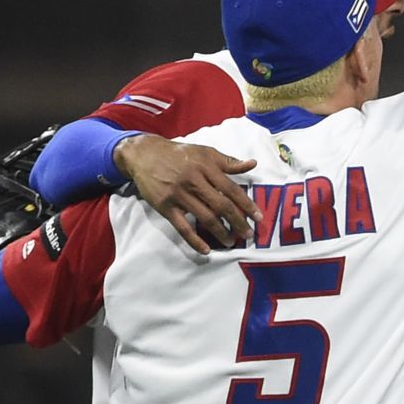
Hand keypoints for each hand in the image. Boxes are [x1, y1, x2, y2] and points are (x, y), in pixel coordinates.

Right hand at [114, 135, 257, 254]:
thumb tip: (252, 164)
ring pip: (205, 218)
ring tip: (231, 242)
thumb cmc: (180, 154)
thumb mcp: (205, 152)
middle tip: (248, 235)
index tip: (258, 217)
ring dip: (220, 233)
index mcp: (207, 167)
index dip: (246, 204)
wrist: (145, 154)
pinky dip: (195, 240)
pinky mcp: (166, 206)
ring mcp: (179, 195)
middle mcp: (194, 181)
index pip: (231, 189)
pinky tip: (206, 250)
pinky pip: (183, 227)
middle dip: (237, 222)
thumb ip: (229, 162)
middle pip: (221, 206)